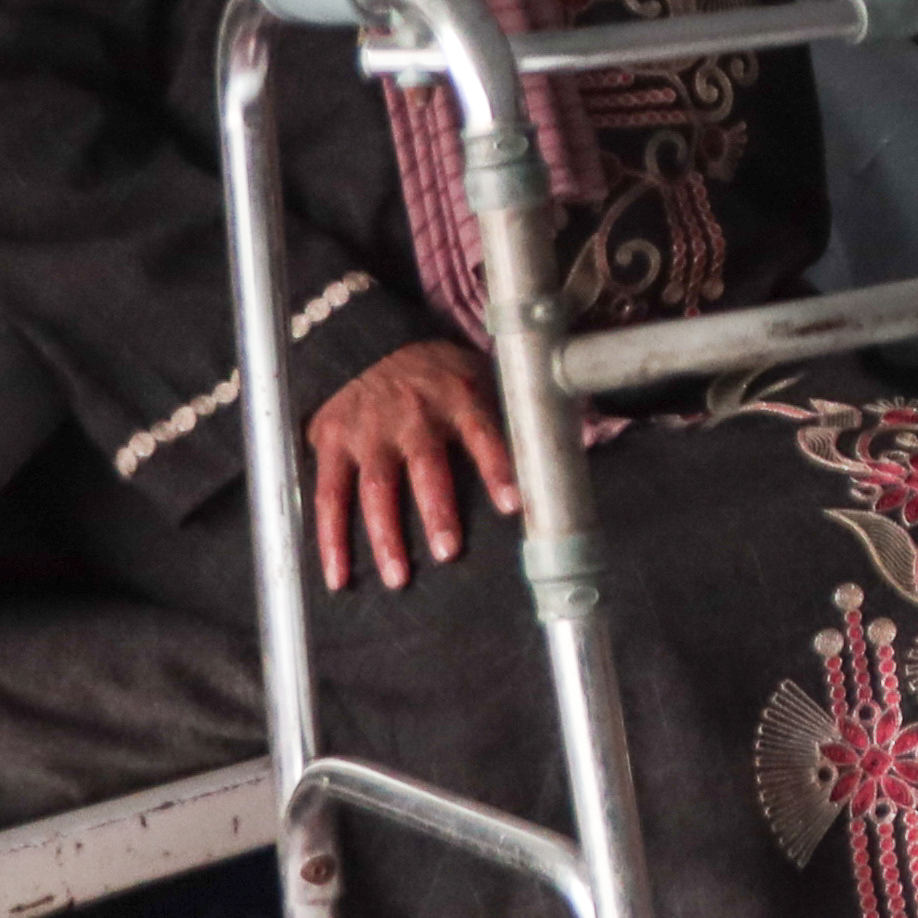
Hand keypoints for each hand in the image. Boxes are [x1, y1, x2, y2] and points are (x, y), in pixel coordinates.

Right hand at [306, 339, 514, 593]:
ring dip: (385, 536)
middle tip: (450, 551)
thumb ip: (524, 411)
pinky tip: (338, 575)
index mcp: (458, 397)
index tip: (515, 503)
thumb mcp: (484, 373)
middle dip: (437, 511)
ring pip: (375, 489)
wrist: (364, 340)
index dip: (498, 467)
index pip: (484, 433)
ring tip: (399, 577)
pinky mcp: (332, 445)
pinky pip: (329, 496)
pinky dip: (329, 539)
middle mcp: (412, 416)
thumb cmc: (437, 372)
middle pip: (424, 468)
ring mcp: (368, 433)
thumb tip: (588, 438)